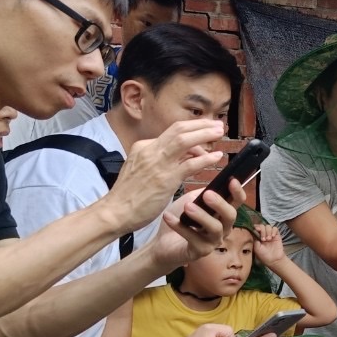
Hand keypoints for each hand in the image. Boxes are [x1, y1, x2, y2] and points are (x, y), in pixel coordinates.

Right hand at [102, 119, 225, 232]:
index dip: (192, 129)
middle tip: (218, 125)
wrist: (115, 212)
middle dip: (201, 125)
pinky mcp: (165, 179)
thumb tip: (182, 156)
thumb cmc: (129, 195)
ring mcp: (158, 164)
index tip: (205, 129)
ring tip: (220, 134)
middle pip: (179, 129)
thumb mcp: (141, 169)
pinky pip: (190, 164)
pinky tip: (217, 157)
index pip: (171, 132)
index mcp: (143, 146)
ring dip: (205, 135)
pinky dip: (206, 159)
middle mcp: (150, 150)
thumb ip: (159, 160)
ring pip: (185, 141)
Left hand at [143, 183, 244, 270]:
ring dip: (202, 216)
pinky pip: (193, 238)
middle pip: (230, 216)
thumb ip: (200, 194)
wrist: (162, 242)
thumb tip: (210, 186)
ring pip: (215, 228)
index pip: (237, 203)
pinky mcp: (200, 252)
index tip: (232, 180)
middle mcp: (222, 229)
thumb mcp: (190, 200)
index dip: (237, 192)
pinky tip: (168, 217)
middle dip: (221, 204)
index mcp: (222, 214)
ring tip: (187, 207)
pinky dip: (180, 227)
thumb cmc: (180, 219)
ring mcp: (213, 242)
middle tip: (207, 195)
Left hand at [252, 224, 284, 265]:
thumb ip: (254, 239)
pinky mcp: (276, 235)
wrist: (274, 260)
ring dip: (268, 231)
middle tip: (263, 239)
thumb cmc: (264, 255)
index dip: (256, 227)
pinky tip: (273, 237)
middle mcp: (263, 234)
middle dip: (262, 231)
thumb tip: (254, 231)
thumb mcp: (256, 248)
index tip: (256, 229)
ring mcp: (270, 234)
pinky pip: (275, 228)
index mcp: (257, 237)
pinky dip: (273, 231)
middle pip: (262, 226)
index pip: (256, 228)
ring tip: (268, 239)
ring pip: (268, 226)